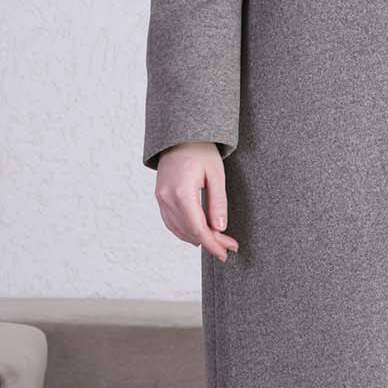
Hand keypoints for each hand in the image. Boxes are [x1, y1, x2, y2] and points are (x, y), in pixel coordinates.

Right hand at [154, 142, 238, 262]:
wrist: (180, 136)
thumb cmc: (200, 151)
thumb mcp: (216, 175)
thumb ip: (218, 203)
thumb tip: (220, 228)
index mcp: (182, 193)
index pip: (198, 228)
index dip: (214, 243)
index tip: (227, 251)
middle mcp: (167, 198)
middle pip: (189, 231)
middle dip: (210, 242)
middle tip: (228, 247)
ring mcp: (161, 198)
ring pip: (178, 229)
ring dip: (197, 238)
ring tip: (216, 243)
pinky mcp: (160, 197)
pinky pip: (170, 221)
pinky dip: (184, 231)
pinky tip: (197, 234)